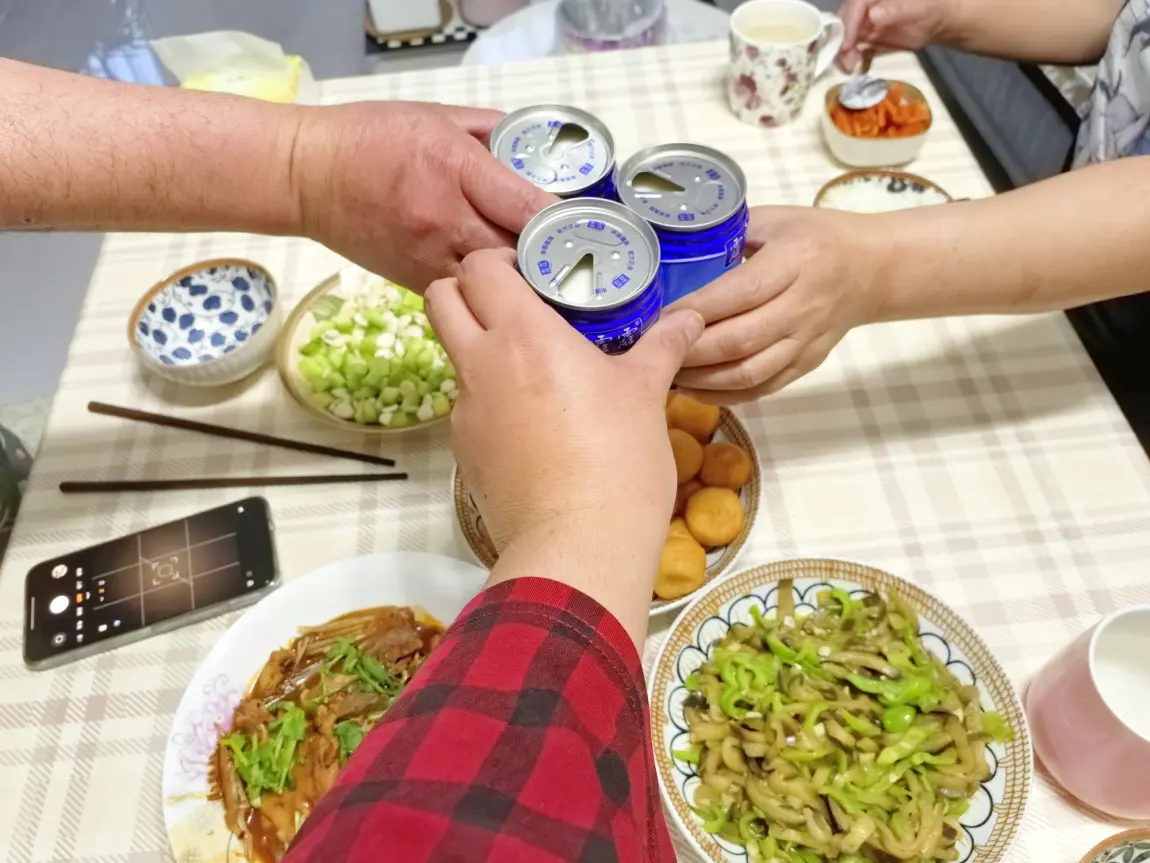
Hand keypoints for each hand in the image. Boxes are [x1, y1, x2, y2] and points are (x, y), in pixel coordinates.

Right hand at [292, 101, 555, 292]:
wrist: (308, 177)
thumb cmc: (373, 138)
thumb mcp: (438, 115)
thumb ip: (493, 131)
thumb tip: (537, 152)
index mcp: (455, 167)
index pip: (526, 206)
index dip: (563, 223)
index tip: (586, 228)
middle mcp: (446, 219)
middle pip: (519, 254)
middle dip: (551, 259)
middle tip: (576, 259)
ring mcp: (430, 258)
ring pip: (495, 286)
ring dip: (524, 286)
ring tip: (548, 283)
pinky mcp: (417, 284)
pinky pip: (467, 297)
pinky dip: (492, 296)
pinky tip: (508, 293)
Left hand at [426, 250, 703, 645]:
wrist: (578, 544)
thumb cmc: (617, 459)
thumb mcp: (645, 393)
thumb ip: (661, 347)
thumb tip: (688, 320)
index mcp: (522, 334)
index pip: (477, 267)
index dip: (498, 261)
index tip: (532, 272)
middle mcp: (481, 363)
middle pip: (440, 297)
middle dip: (467, 291)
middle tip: (516, 306)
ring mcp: (465, 409)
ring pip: (452, 353)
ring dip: (478, 345)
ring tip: (532, 365)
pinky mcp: (464, 450)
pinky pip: (466, 404)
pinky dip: (488, 397)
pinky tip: (533, 421)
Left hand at [671, 206, 882, 403]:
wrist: (872, 270)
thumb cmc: (817, 237)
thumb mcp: (776, 220)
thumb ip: (731, 234)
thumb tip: (676, 253)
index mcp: (794, 262)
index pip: (739, 293)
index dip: (695, 310)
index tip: (656, 318)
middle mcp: (802, 307)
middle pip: (739, 340)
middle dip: (689, 351)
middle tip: (648, 351)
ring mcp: (805, 342)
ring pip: (748, 372)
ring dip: (702, 379)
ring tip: (665, 374)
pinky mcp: (805, 366)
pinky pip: (761, 389)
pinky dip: (724, 395)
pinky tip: (694, 389)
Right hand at [838, 0, 952, 69]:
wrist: (937, 21)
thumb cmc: (930, 8)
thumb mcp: (917, 8)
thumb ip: (896, 10)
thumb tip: (872, 16)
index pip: (854, 5)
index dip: (848, 24)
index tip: (847, 45)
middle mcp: (865, 6)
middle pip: (843, 20)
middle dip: (841, 40)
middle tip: (846, 60)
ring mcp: (863, 21)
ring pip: (844, 34)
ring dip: (843, 52)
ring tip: (850, 66)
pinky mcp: (866, 36)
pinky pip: (852, 46)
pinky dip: (851, 57)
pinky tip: (854, 67)